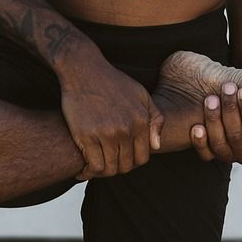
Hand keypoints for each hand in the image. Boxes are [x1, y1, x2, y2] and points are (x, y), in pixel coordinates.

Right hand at [58, 51, 162, 177]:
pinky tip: (84, 168)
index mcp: (140, 121)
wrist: (84, 69)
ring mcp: (106, 133)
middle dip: (118, 167)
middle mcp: (125, 129)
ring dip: (103, 171)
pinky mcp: (87, 135)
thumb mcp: (141, 94)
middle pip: (126, 166)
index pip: (143, 158)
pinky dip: (89, 172)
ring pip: (110, 169)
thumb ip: (155, 119)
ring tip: (96, 165)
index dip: (133, 161)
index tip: (123, 157)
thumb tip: (157, 146)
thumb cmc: (112, 82)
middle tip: (108, 161)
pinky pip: (93, 166)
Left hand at [190, 81, 241, 165]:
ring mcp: (229, 155)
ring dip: (214, 121)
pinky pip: (205, 154)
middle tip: (227, 88)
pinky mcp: (212, 154)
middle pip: (237, 137)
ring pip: (220, 145)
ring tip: (211, 99)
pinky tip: (197, 127)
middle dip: (231, 110)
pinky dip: (200, 142)